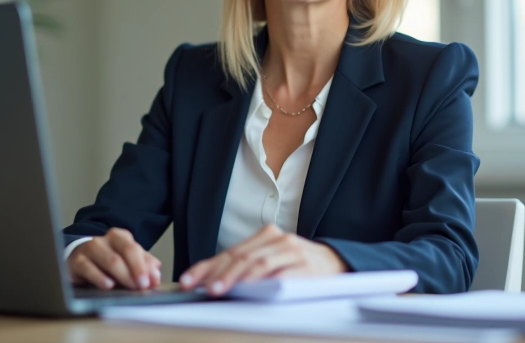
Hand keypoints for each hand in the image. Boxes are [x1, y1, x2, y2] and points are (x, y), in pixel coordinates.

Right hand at [66, 228, 161, 289]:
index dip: (143, 266)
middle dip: (136, 270)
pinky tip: (108, 285)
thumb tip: (155, 276)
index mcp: (120, 236)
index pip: (134, 248)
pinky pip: (88, 268)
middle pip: (124, 252)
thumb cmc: (107, 261)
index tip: (150, 281)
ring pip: (109, 260)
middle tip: (142, 286)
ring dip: (122, 275)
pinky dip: (99, 277)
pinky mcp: (77, 261)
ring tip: (130, 287)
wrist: (78, 259)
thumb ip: (144, 266)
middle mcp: (105, 239)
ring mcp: (89, 249)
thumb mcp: (127, 261)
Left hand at [179, 224, 347, 295]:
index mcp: (266, 235)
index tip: (187, 280)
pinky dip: (263, 283)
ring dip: (235, 278)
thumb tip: (210, 280)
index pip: (230, 252)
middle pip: (241, 257)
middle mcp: (278, 239)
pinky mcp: (305, 268)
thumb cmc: (298, 265)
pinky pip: (280, 275)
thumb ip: (247, 266)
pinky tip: (250, 290)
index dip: (206, 266)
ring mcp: (292, 252)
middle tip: (201, 287)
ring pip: (257, 264)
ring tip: (218, 289)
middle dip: (217, 273)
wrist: (337, 262)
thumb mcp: (271, 259)